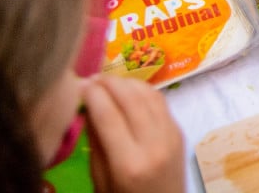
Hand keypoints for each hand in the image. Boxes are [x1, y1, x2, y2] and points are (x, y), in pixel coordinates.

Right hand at [84, 75, 184, 192]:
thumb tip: (87, 106)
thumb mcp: (101, 181)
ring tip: (107, 81)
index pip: (108, 115)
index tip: (78, 84)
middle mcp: (154, 144)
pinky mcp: (180, 131)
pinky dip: (143, 90)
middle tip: (91, 78)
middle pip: (131, 98)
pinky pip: (160, 102)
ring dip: (127, 82)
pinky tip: (128, 90)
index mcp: (129, 164)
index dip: (92, 94)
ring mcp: (171, 135)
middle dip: (109, 82)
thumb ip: (95, 144)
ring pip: (149, 94)